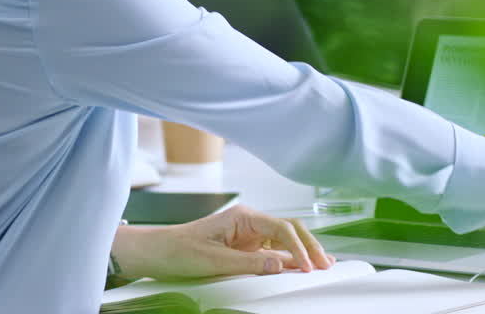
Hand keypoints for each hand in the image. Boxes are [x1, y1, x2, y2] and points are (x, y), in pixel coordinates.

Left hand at [110, 205, 334, 279]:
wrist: (158, 253)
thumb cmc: (179, 250)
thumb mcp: (213, 260)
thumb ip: (248, 263)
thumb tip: (281, 265)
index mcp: (243, 217)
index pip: (281, 228)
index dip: (298, 248)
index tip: (307, 266)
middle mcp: (250, 222)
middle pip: (290, 230)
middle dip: (309, 246)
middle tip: (326, 265)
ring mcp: (249, 235)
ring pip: (285, 240)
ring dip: (303, 252)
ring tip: (324, 265)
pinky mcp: (245, 248)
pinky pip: (274, 252)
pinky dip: (289, 260)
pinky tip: (302, 267)